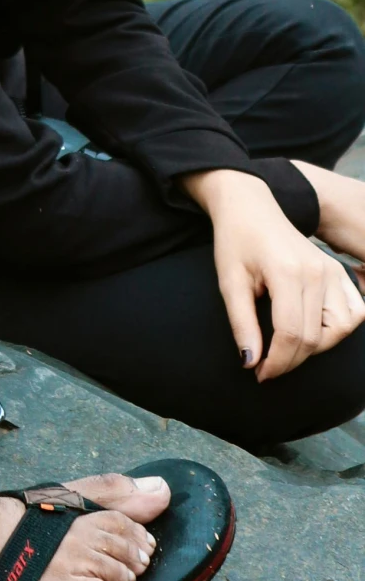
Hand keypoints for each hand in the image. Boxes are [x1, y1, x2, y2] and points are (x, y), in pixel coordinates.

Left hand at [182, 167, 364, 380]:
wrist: (250, 207)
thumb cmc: (235, 241)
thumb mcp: (229, 281)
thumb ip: (241, 323)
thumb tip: (250, 362)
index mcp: (288, 272)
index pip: (291, 333)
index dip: (277, 362)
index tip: (259, 374)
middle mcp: (317, 272)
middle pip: (315, 336)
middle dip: (291, 360)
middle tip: (266, 367)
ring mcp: (332, 270)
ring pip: (341, 328)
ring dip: (317, 346)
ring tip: (288, 345)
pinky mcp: (338, 270)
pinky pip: (355, 311)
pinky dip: (340, 328)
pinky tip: (314, 329)